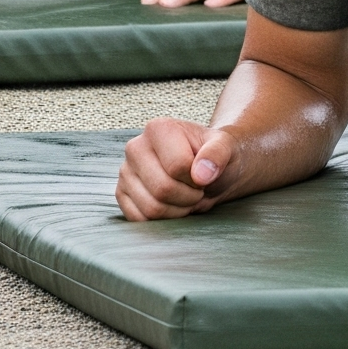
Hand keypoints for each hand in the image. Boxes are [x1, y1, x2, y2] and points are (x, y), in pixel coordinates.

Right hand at [115, 116, 239, 221]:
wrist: (204, 170)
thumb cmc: (214, 157)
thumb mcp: (225, 147)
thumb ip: (217, 154)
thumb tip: (202, 175)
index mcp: (158, 128)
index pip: (177, 166)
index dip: (197, 178)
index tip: (204, 173)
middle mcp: (135, 147)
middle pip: (163, 189)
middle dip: (189, 197)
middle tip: (197, 189)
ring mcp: (125, 172)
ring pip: (151, 208)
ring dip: (178, 211)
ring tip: (186, 196)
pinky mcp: (121, 194)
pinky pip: (140, 220)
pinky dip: (163, 220)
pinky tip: (172, 205)